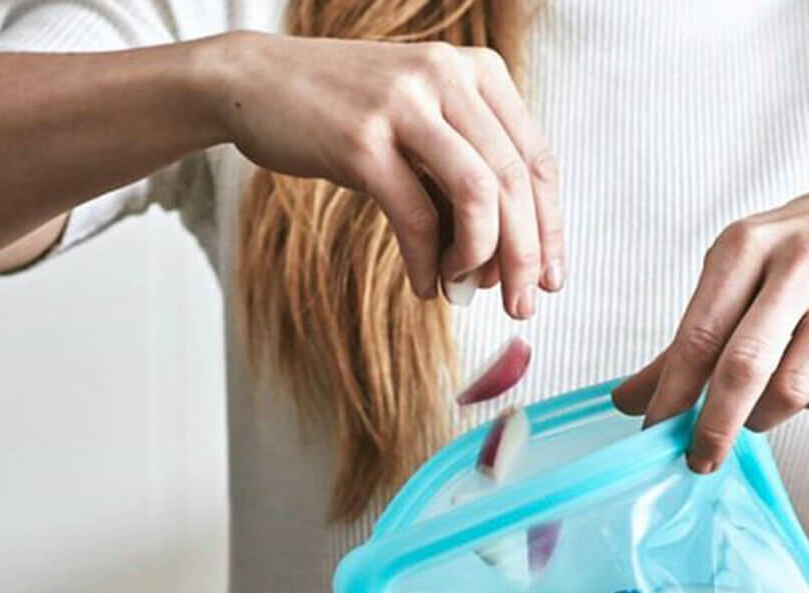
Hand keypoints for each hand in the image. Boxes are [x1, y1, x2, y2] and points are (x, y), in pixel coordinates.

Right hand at [212, 32, 563, 316]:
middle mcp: (447, 76)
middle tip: (520, 305)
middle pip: (515, 181)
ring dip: (482, 259)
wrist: (257, 84)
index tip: (551, 279)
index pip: (537, 160)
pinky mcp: (361, 140)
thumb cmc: (345, 116)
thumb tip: (502, 265)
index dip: (551, 228)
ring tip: (468, 293)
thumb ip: (464, 180)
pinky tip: (427, 287)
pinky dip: (428, 262)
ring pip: (479, 193)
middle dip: (526, 256)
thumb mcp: (421, 129)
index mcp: (475, 71)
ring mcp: (404, 103)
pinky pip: (416, 215)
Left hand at [612, 184, 808, 470]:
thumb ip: (683, 344)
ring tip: (758, 412)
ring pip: (791, 390)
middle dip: (715, 425)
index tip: (656, 431)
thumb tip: (626, 402)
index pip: (698, 335)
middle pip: (744, 367)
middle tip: (700, 458)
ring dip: (764, 419)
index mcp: (744, 246)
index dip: (673, 393)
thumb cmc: (792, 261)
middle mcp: (797, 261)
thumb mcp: (734, 280)